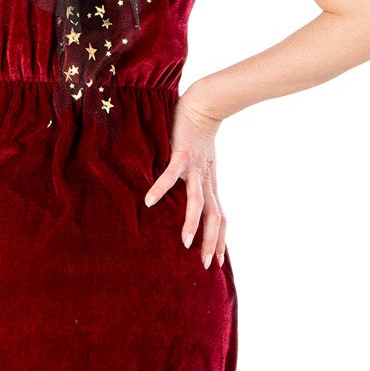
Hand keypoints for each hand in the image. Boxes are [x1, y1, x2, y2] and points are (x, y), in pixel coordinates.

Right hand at [144, 86, 227, 267]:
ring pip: (198, 201)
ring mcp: (194, 169)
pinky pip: (171, 175)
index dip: (220, 239)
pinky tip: (149, 201)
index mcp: (210, 185)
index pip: (220, 218)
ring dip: (193, 223)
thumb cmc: (199, 136)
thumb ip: (196, 184)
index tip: (218, 261)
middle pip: (214, 217)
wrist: (204, 106)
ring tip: (186, 242)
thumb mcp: (202, 165)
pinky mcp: (182, 154)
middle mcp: (206, 181)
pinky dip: (161, 188)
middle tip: (206, 264)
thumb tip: (189, 200)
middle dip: (212, 241)